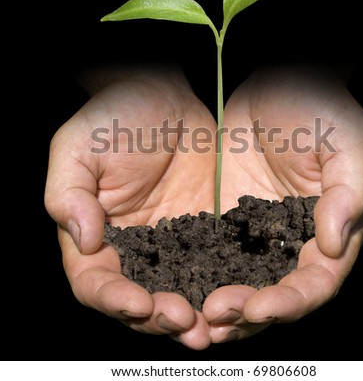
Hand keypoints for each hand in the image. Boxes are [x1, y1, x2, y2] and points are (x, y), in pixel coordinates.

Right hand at [45, 66, 219, 349]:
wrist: (164, 96)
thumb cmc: (116, 116)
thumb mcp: (78, 146)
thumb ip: (69, 193)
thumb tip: (82, 239)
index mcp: (97, 234)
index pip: (95, 282)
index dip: (113, 300)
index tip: (137, 302)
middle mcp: (133, 246)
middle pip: (139, 299)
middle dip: (157, 317)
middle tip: (183, 321)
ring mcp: (171, 242)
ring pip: (178, 291)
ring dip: (191, 316)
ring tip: (208, 327)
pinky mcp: (204, 231)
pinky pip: (211, 266)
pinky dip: (219, 287)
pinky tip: (233, 297)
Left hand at [201, 65, 362, 342]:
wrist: (277, 80)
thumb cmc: (320, 105)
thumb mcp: (347, 140)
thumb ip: (349, 192)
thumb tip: (336, 244)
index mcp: (331, 227)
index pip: (318, 281)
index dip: (292, 302)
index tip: (259, 306)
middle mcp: (295, 238)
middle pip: (278, 293)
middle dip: (250, 312)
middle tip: (218, 317)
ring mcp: (259, 231)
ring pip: (244, 282)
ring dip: (223, 304)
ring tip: (196, 315)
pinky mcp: (228, 218)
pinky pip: (214, 254)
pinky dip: (201, 275)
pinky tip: (181, 286)